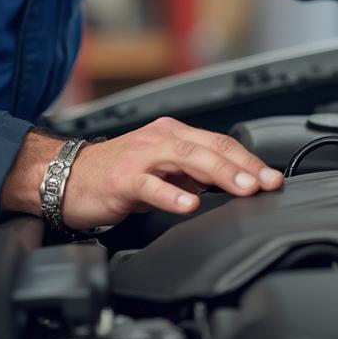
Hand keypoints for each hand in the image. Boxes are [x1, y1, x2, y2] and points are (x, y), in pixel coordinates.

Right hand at [1, 119, 283, 229]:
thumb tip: (230, 182)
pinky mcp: (123, 178)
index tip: (271, 177)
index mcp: (174, 134)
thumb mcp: (162, 169)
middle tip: (266, 183)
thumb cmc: (115, 173)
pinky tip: (188, 204)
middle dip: (243, 166)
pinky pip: (151, 184)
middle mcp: (161, 138)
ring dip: (219, 173)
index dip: (248, 159)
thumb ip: (192, 172)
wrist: (66, 177)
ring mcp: (142, 156)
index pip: (220, 142)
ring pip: (187, 158)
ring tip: (242, 188)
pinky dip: (172, 194)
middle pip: (210, 148)